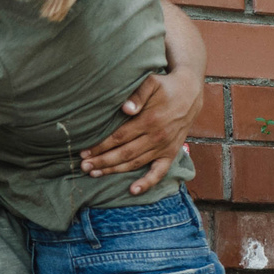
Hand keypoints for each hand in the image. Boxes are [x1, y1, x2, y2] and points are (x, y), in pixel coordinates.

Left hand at [79, 64, 202, 192]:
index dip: (101, 145)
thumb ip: (138, 94)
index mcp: (150, 120)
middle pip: (124, 153)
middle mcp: (157, 137)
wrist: (190, 93)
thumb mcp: (152, 83)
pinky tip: (133, 190)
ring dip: (114, 171)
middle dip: (102, 161)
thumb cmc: (165, 86)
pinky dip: (147, 183)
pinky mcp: (170, 153)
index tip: (84, 151)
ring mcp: (164, 147)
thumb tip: (126, 109)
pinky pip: (159, 172)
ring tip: (95, 174)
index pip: (119, 137)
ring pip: (135, 163)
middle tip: (83, 166)